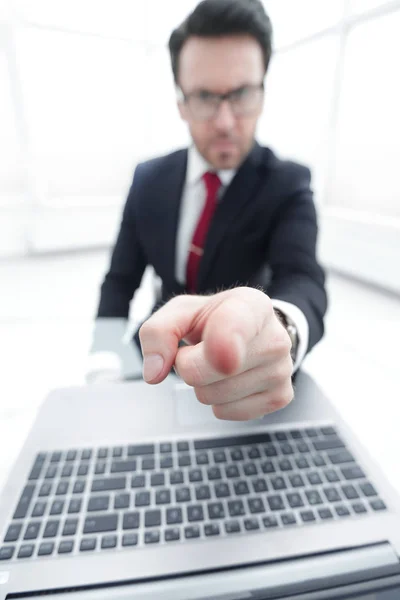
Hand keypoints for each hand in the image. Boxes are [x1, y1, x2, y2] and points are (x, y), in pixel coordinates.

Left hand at [139, 287, 293, 420]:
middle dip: (190, 364)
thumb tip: (154, 373)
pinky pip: (225, 413)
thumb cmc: (214, 320)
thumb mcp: (181, 312)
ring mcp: (282, 370)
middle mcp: (275, 337)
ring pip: (213, 397)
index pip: (236, 327)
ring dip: (203, 385)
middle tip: (203, 349)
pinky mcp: (281, 397)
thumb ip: (158, 332)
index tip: (224, 358)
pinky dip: (218, 402)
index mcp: (251, 305)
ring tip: (218, 363)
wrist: (250, 332)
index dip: (224, 344)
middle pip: (207, 372)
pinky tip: (230, 380)